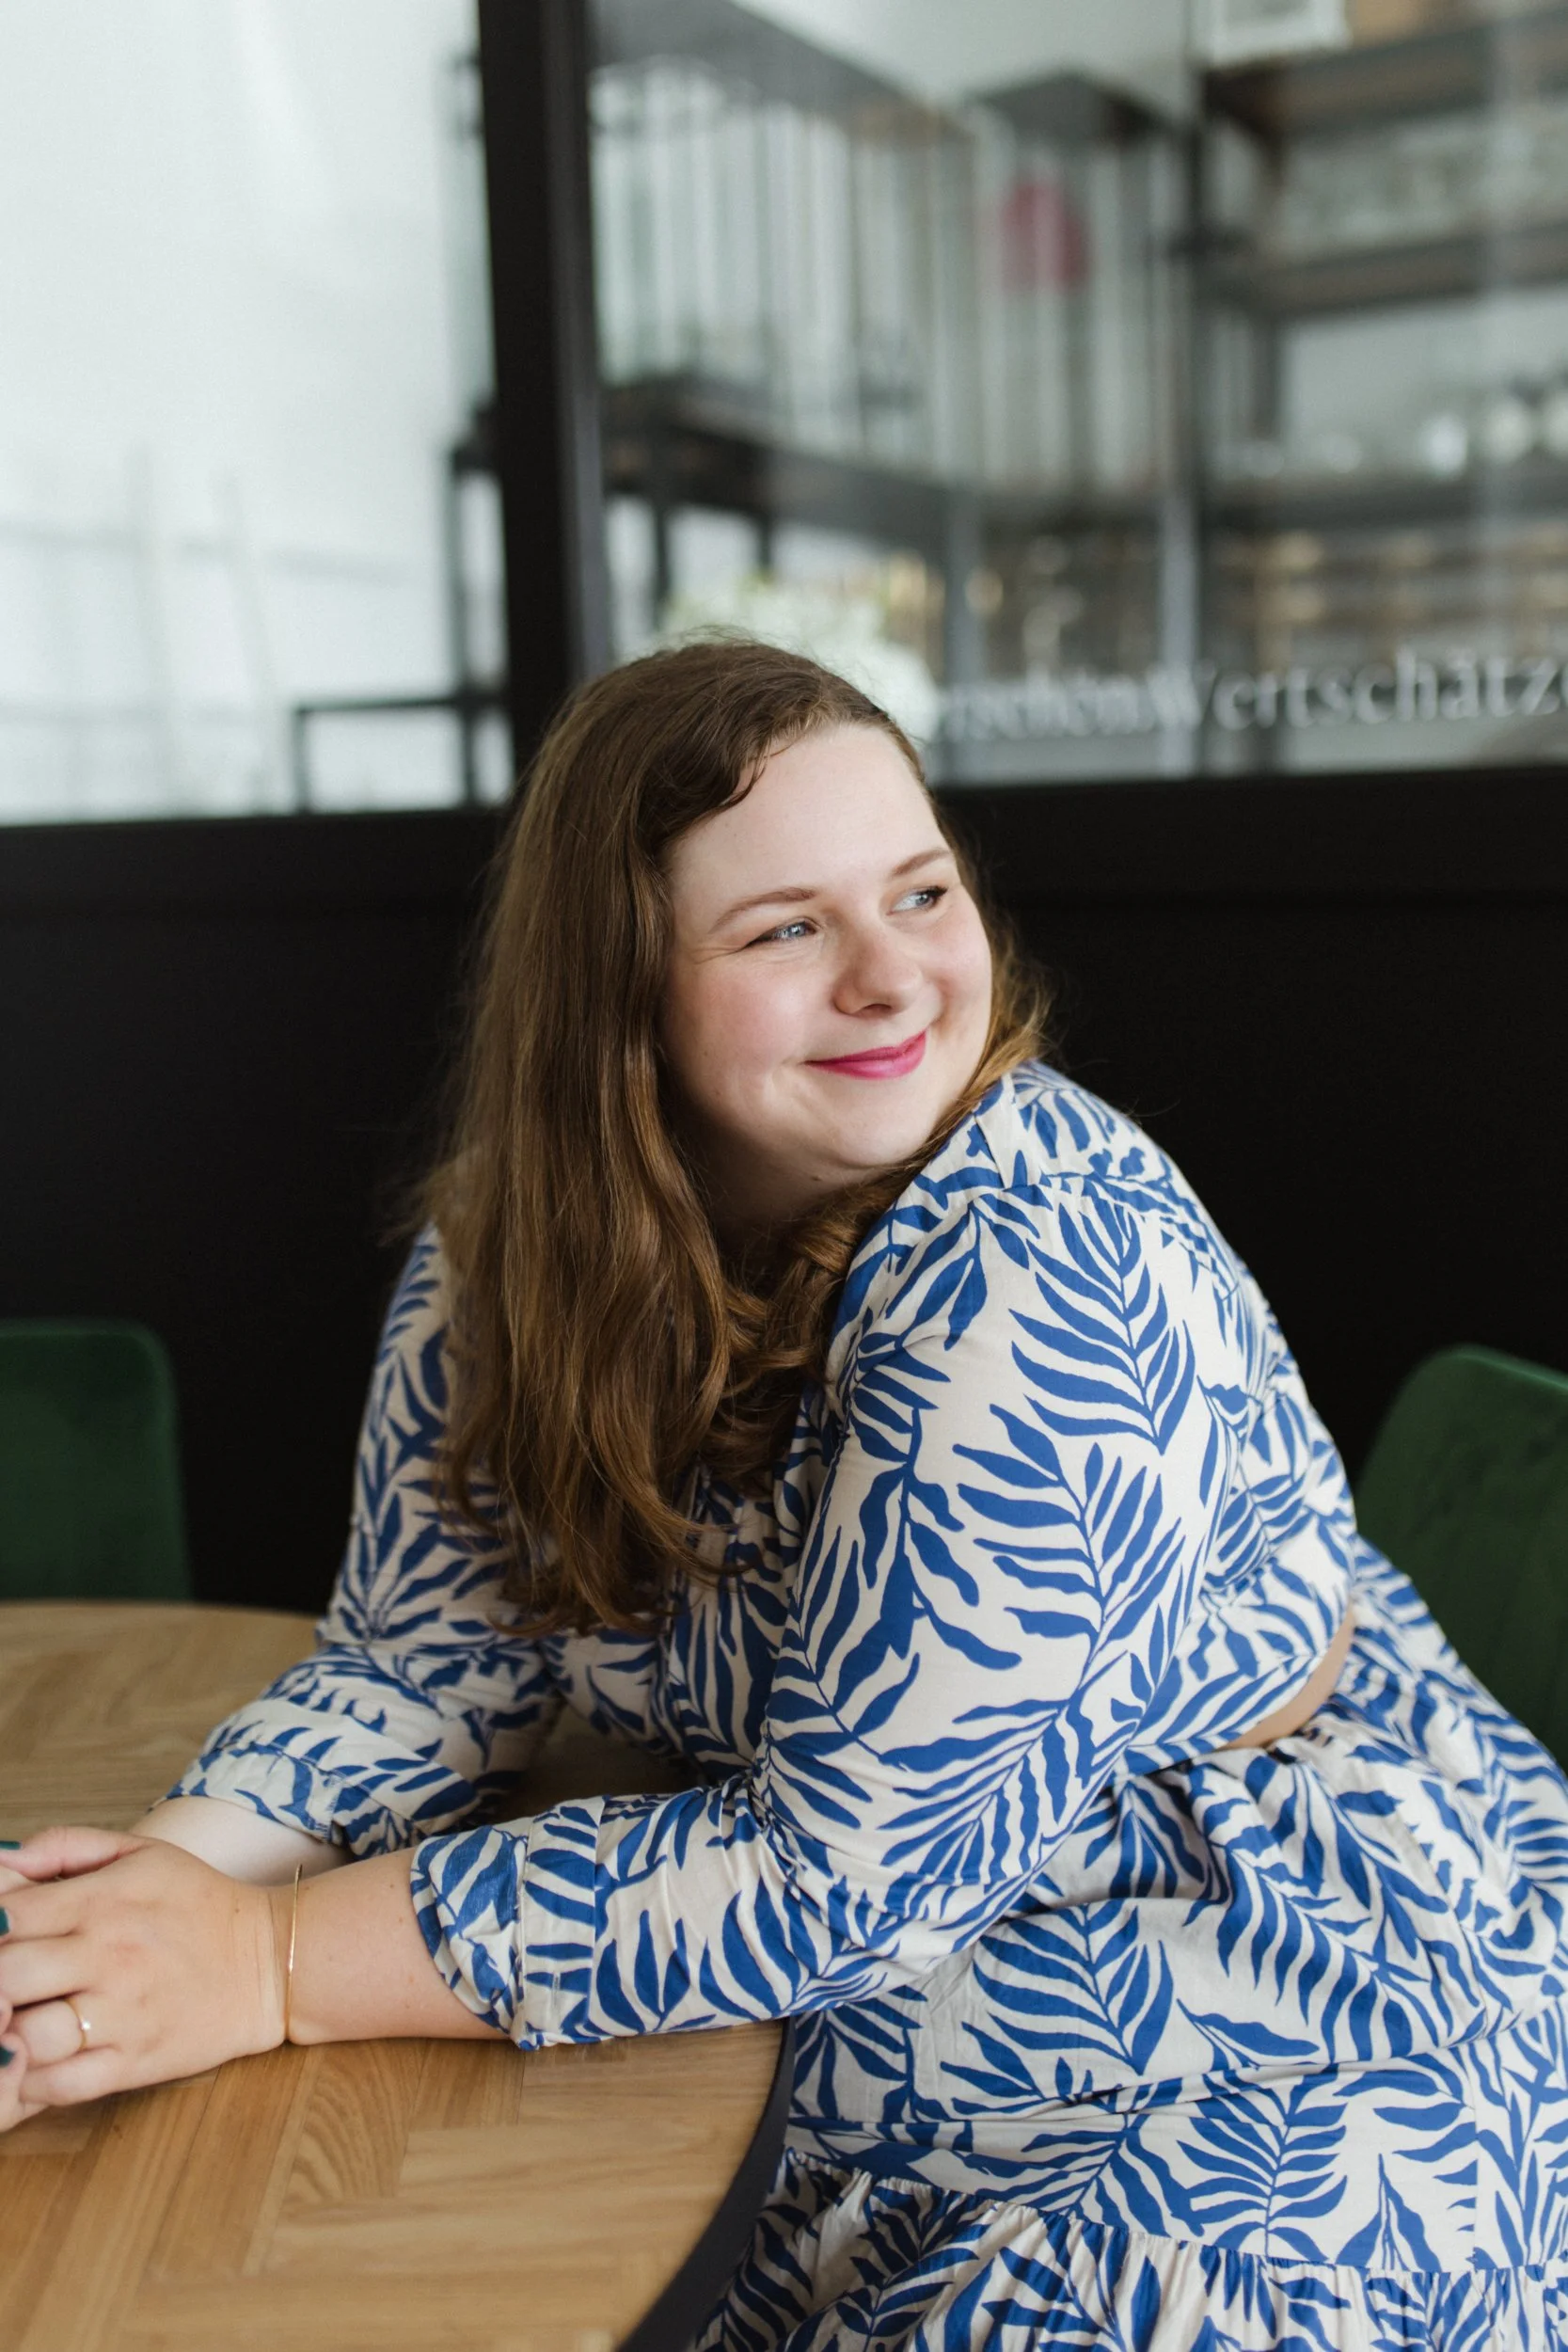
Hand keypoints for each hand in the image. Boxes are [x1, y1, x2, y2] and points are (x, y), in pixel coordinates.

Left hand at [0, 1826, 286, 2124]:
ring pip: (29, 2037)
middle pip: (7, 1977)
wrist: (271, 1960)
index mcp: (104, 1901)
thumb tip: (2, 1862)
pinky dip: (31, 2083)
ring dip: (5, 2035)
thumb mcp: (141, 1852)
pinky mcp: (136, 2061)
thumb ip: (65, 1846)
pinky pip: (62, 2086)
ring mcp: (123, 2014)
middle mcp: (109, 1956)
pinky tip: (26, 2065)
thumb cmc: (198, 1903)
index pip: (7, 1917)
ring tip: (7, 2026)